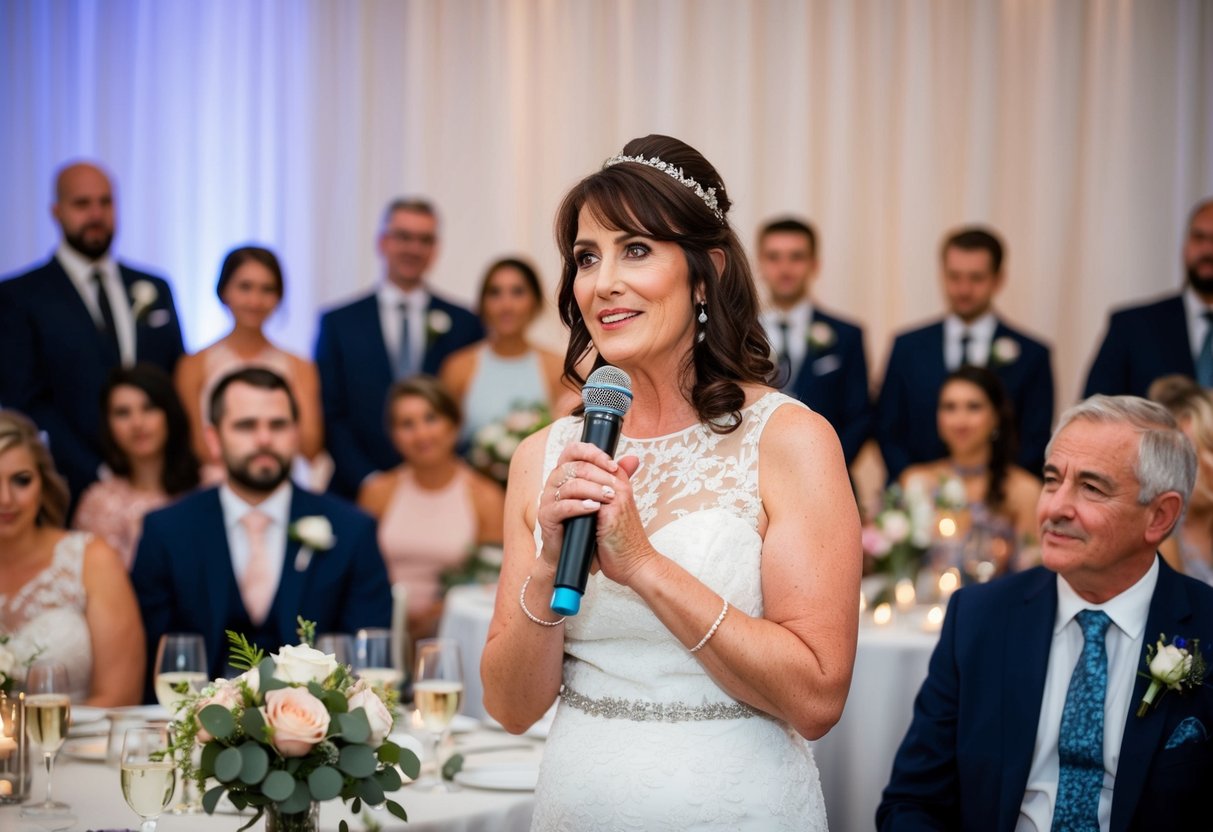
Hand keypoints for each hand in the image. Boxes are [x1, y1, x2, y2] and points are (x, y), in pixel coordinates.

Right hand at [535, 442, 652, 585]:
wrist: (580, 555)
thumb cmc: (592, 524)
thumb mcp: (607, 497)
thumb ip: (617, 477)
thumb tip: (633, 459)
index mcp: (566, 472)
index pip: (574, 450)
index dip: (593, 453)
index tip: (614, 466)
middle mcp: (554, 482)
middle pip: (573, 466)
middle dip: (598, 474)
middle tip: (615, 487)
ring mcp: (548, 499)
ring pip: (569, 485)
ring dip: (593, 490)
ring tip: (609, 498)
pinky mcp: (546, 517)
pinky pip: (562, 506)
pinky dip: (580, 506)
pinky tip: (594, 509)